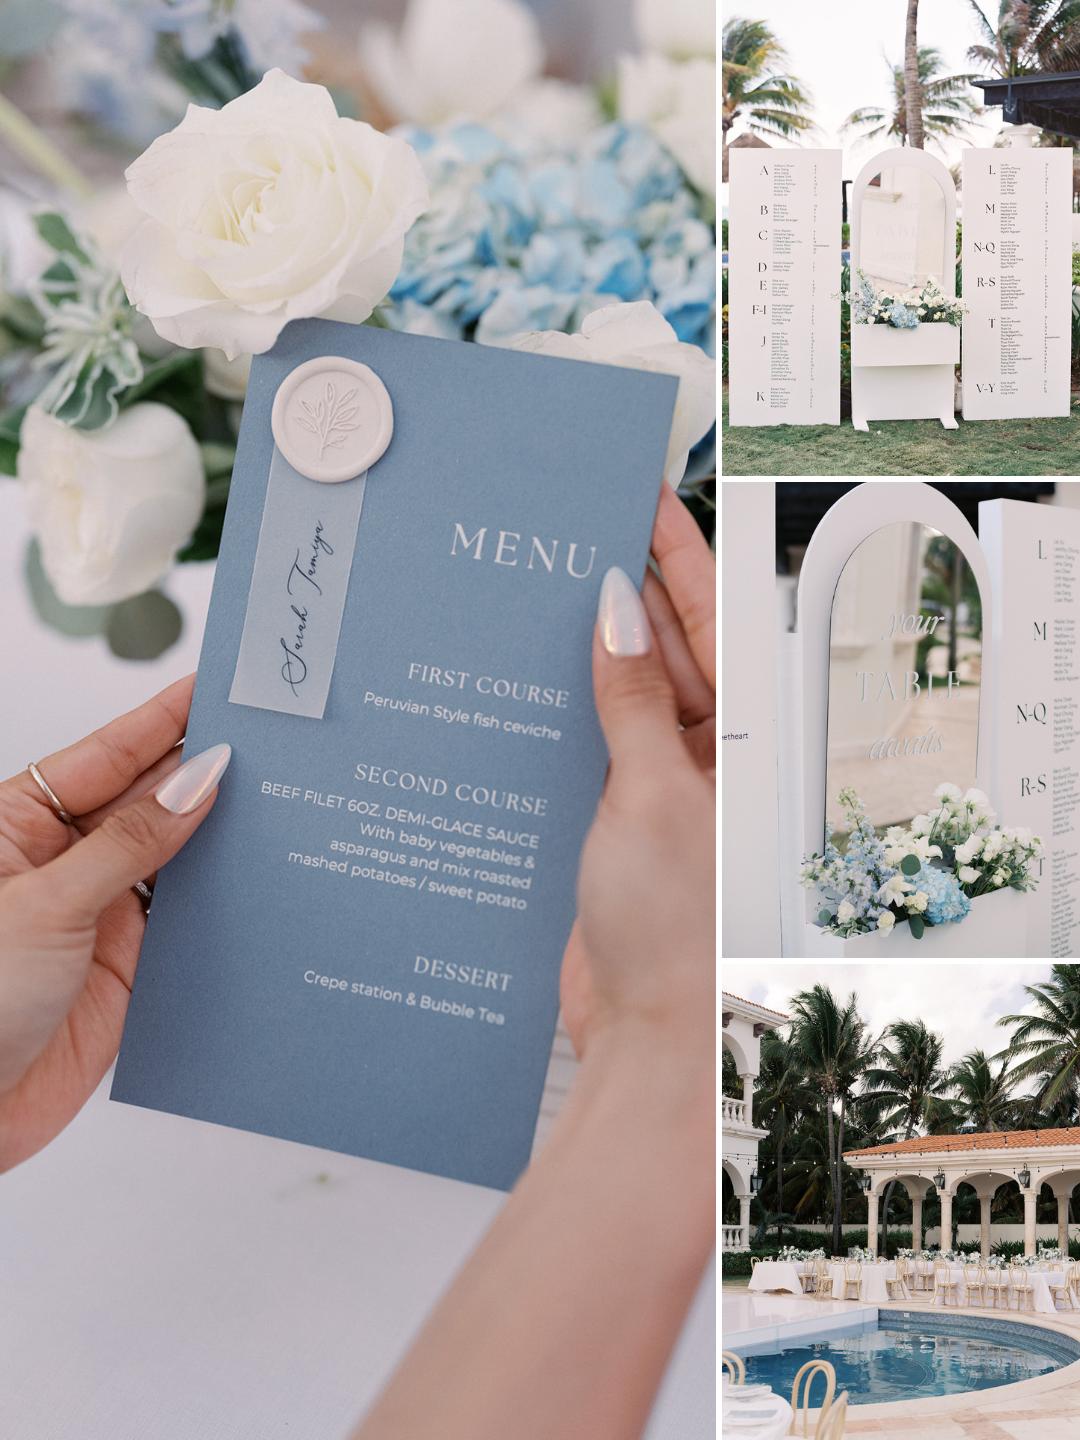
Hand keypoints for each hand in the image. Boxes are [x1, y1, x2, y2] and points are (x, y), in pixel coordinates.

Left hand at [0, 676, 230, 1168]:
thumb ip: (130, 845)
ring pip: (179, 862)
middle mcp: (66, 863)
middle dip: (207, 772)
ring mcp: (102, 916)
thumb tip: (196, 782)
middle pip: (150, 802)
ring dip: (225, 840)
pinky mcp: (132, 970)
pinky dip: (228, 907)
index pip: (108, 755)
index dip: (164, 720)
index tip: (218, 688)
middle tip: (276, 742)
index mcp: (21, 825)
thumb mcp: (45, 906)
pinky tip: (265, 883)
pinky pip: (191, 924)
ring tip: (287, 803)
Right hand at [560, 485, 714, 1062]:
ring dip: (583, 647)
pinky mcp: (611, 815)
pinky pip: (588, 740)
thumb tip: (616, 613)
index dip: (675, 554)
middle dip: (620, 589)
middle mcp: (700, 754)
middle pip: (663, 646)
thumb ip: (629, 701)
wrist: (644, 1033)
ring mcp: (654, 783)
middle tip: (566, 531)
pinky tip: (522, 673)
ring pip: (618, 691)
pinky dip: (560, 708)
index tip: (637, 497)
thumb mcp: (649, 795)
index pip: (709, 620)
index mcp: (735, 740)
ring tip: (535, 585)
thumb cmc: (672, 929)